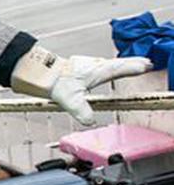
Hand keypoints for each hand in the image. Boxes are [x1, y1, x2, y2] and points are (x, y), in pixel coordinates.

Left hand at [11, 46, 151, 124]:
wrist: (37, 71)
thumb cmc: (53, 82)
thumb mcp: (69, 99)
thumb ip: (81, 111)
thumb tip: (89, 121)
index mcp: (96, 71)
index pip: (119, 69)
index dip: (133, 68)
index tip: (146, 65)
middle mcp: (93, 66)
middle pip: (117, 64)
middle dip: (132, 64)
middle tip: (147, 63)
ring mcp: (86, 65)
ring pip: (109, 63)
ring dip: (122, 64)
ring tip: (135, 64)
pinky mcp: (79, 67)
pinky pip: (100, 65)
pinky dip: (109, 66)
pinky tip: (106, 69)